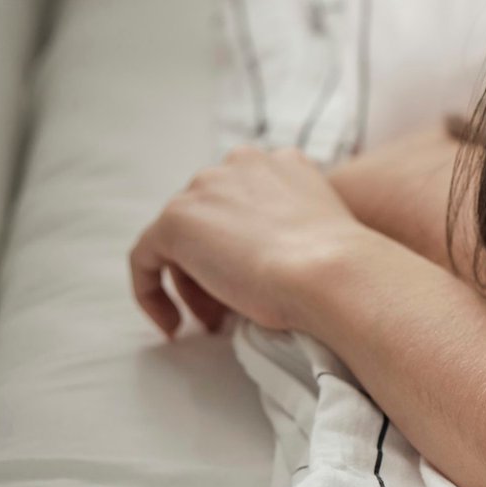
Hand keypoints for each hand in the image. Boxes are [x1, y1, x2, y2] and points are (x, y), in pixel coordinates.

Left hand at [129, 145, 373, 337]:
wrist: (332, 272)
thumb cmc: (339, 266)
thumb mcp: (322, 232)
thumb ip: (295, 229)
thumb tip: (274, 260)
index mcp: (283, 163)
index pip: (245, 204)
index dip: (243, 248)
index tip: (253, 283)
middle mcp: (241, 163)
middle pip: (211, 220)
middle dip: (215, 267)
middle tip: (230, 311)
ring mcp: (206, 188)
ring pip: (181, 239)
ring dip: (193, 283)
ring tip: (211, 323)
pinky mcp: (176, 221)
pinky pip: (145, 256)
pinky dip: (151, 291)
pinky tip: (172, 323)